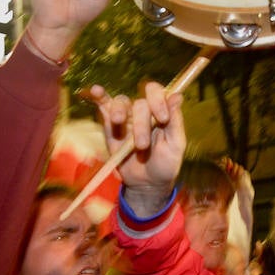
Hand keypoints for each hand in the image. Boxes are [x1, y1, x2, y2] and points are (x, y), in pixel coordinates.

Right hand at [93, 81, 185, 216]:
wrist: (147, 184)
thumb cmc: (165, 164)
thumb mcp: (176, 145)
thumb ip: (175, 120)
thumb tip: (177, 95)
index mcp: (160, 111)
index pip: (156, 93)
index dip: (158, 100)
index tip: (162, 118)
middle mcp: (143, 111)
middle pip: (139, 103)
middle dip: (141, 124)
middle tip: (142, 145)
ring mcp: (126, 117)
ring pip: (121, 103)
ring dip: (119, 111)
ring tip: (118, 121)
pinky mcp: (110, 126)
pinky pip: (103, 106)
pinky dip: (99, 97)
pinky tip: (96, 90)